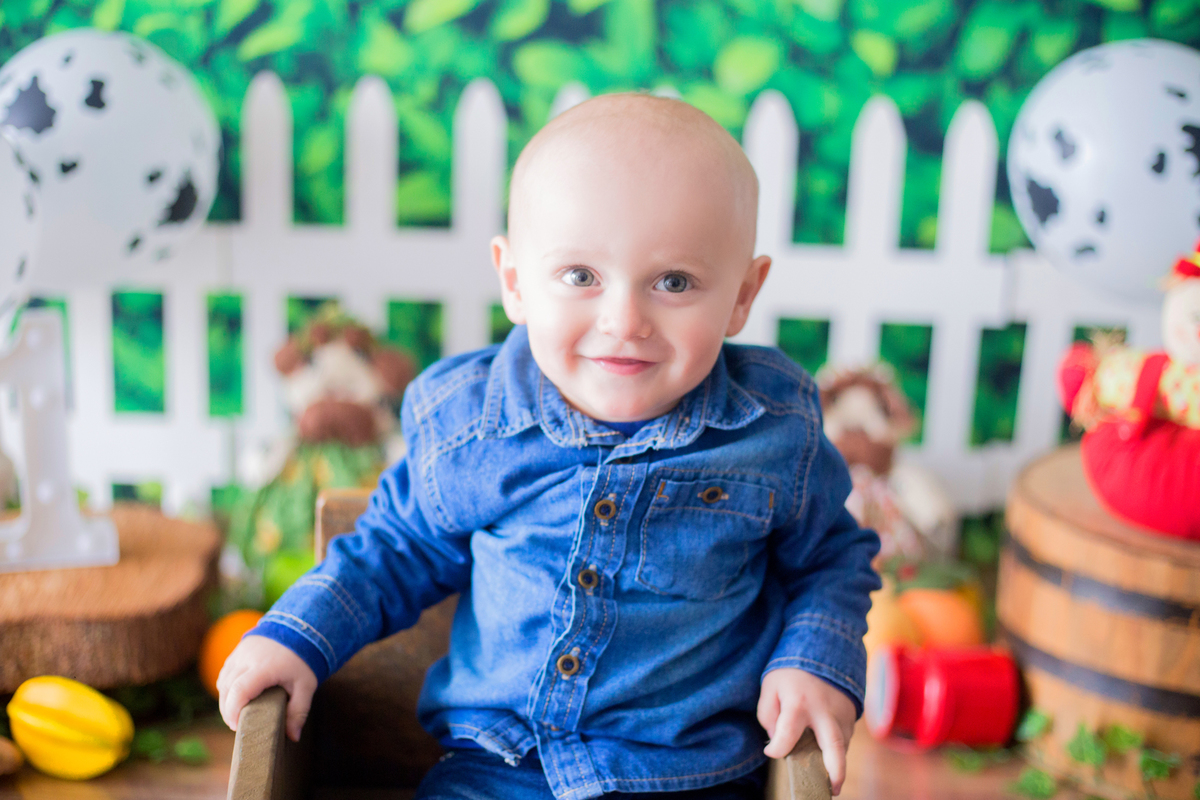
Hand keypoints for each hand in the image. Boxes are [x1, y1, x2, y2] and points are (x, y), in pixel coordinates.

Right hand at [217, 634, 317, 741]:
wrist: (299, 628)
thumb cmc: (302, 660)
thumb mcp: (306, 686)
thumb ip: (299, 711)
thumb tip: (294, 738)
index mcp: (264, 667)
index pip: (239, 690)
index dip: (233, 712)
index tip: (238, 727)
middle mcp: (247, 658)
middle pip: (227, 689)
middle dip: (228, 711)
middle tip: (239, 726)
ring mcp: (239, 653)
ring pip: (223, 682)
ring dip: (226, 700)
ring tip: (239, 714)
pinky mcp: (236, 652)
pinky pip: (224, 674)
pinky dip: (227, 688)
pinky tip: (236, 698)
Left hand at [757, 668, 855, 794]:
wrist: (823, 649)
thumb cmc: (791, 673)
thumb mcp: (770, 687)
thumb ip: (768, 715)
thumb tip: (776, 740)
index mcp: (799, 702)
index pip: (788, 735)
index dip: (777, 749)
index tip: (772, 752)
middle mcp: (824, 711)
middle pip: (834, 746)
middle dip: (835, 772)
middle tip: (831, 790)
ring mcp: (842, 715)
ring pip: (842, 747)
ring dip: (835, 765)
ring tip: (826, 780)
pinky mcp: (852, 717)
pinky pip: (845, 740)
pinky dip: (836, 751)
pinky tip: (827, 757)